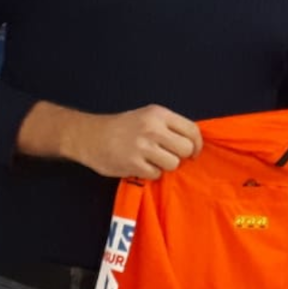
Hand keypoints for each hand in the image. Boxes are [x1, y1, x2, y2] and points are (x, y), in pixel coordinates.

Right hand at [17, 102, 202, 178]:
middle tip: (169, 156)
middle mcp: (153, 128)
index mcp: (159, 114)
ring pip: (173, 164)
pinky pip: (156, 174)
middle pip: (186, 149)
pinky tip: (140, 165)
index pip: (192, 130)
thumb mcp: (148, 116)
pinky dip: (150, 173)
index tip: (194, 152)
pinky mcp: (133, 163)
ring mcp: (143, 146)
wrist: (90, 136)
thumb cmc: (123, 127)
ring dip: (165, 166)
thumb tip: (194, 143)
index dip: (197, 144)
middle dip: (181, 156)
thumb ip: (169, 127)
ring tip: (152, 160)